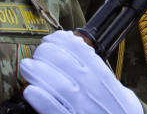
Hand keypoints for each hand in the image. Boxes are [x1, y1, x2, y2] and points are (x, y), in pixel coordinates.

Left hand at [20, 30, 141, 113]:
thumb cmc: (119, 113)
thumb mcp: (119, 90)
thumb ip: (101, 73)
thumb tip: (82, 51)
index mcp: (104, 78)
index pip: (81, 51)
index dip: (62, 41)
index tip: (51, 39)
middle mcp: (93, 90)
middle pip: (65, 63)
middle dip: (46, 53)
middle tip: (37, 53)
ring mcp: (82, 107)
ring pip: (57, 84)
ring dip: (38, 72)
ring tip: (27, 66)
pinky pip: (54, 109)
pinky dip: (41, 99)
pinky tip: (30, 91)